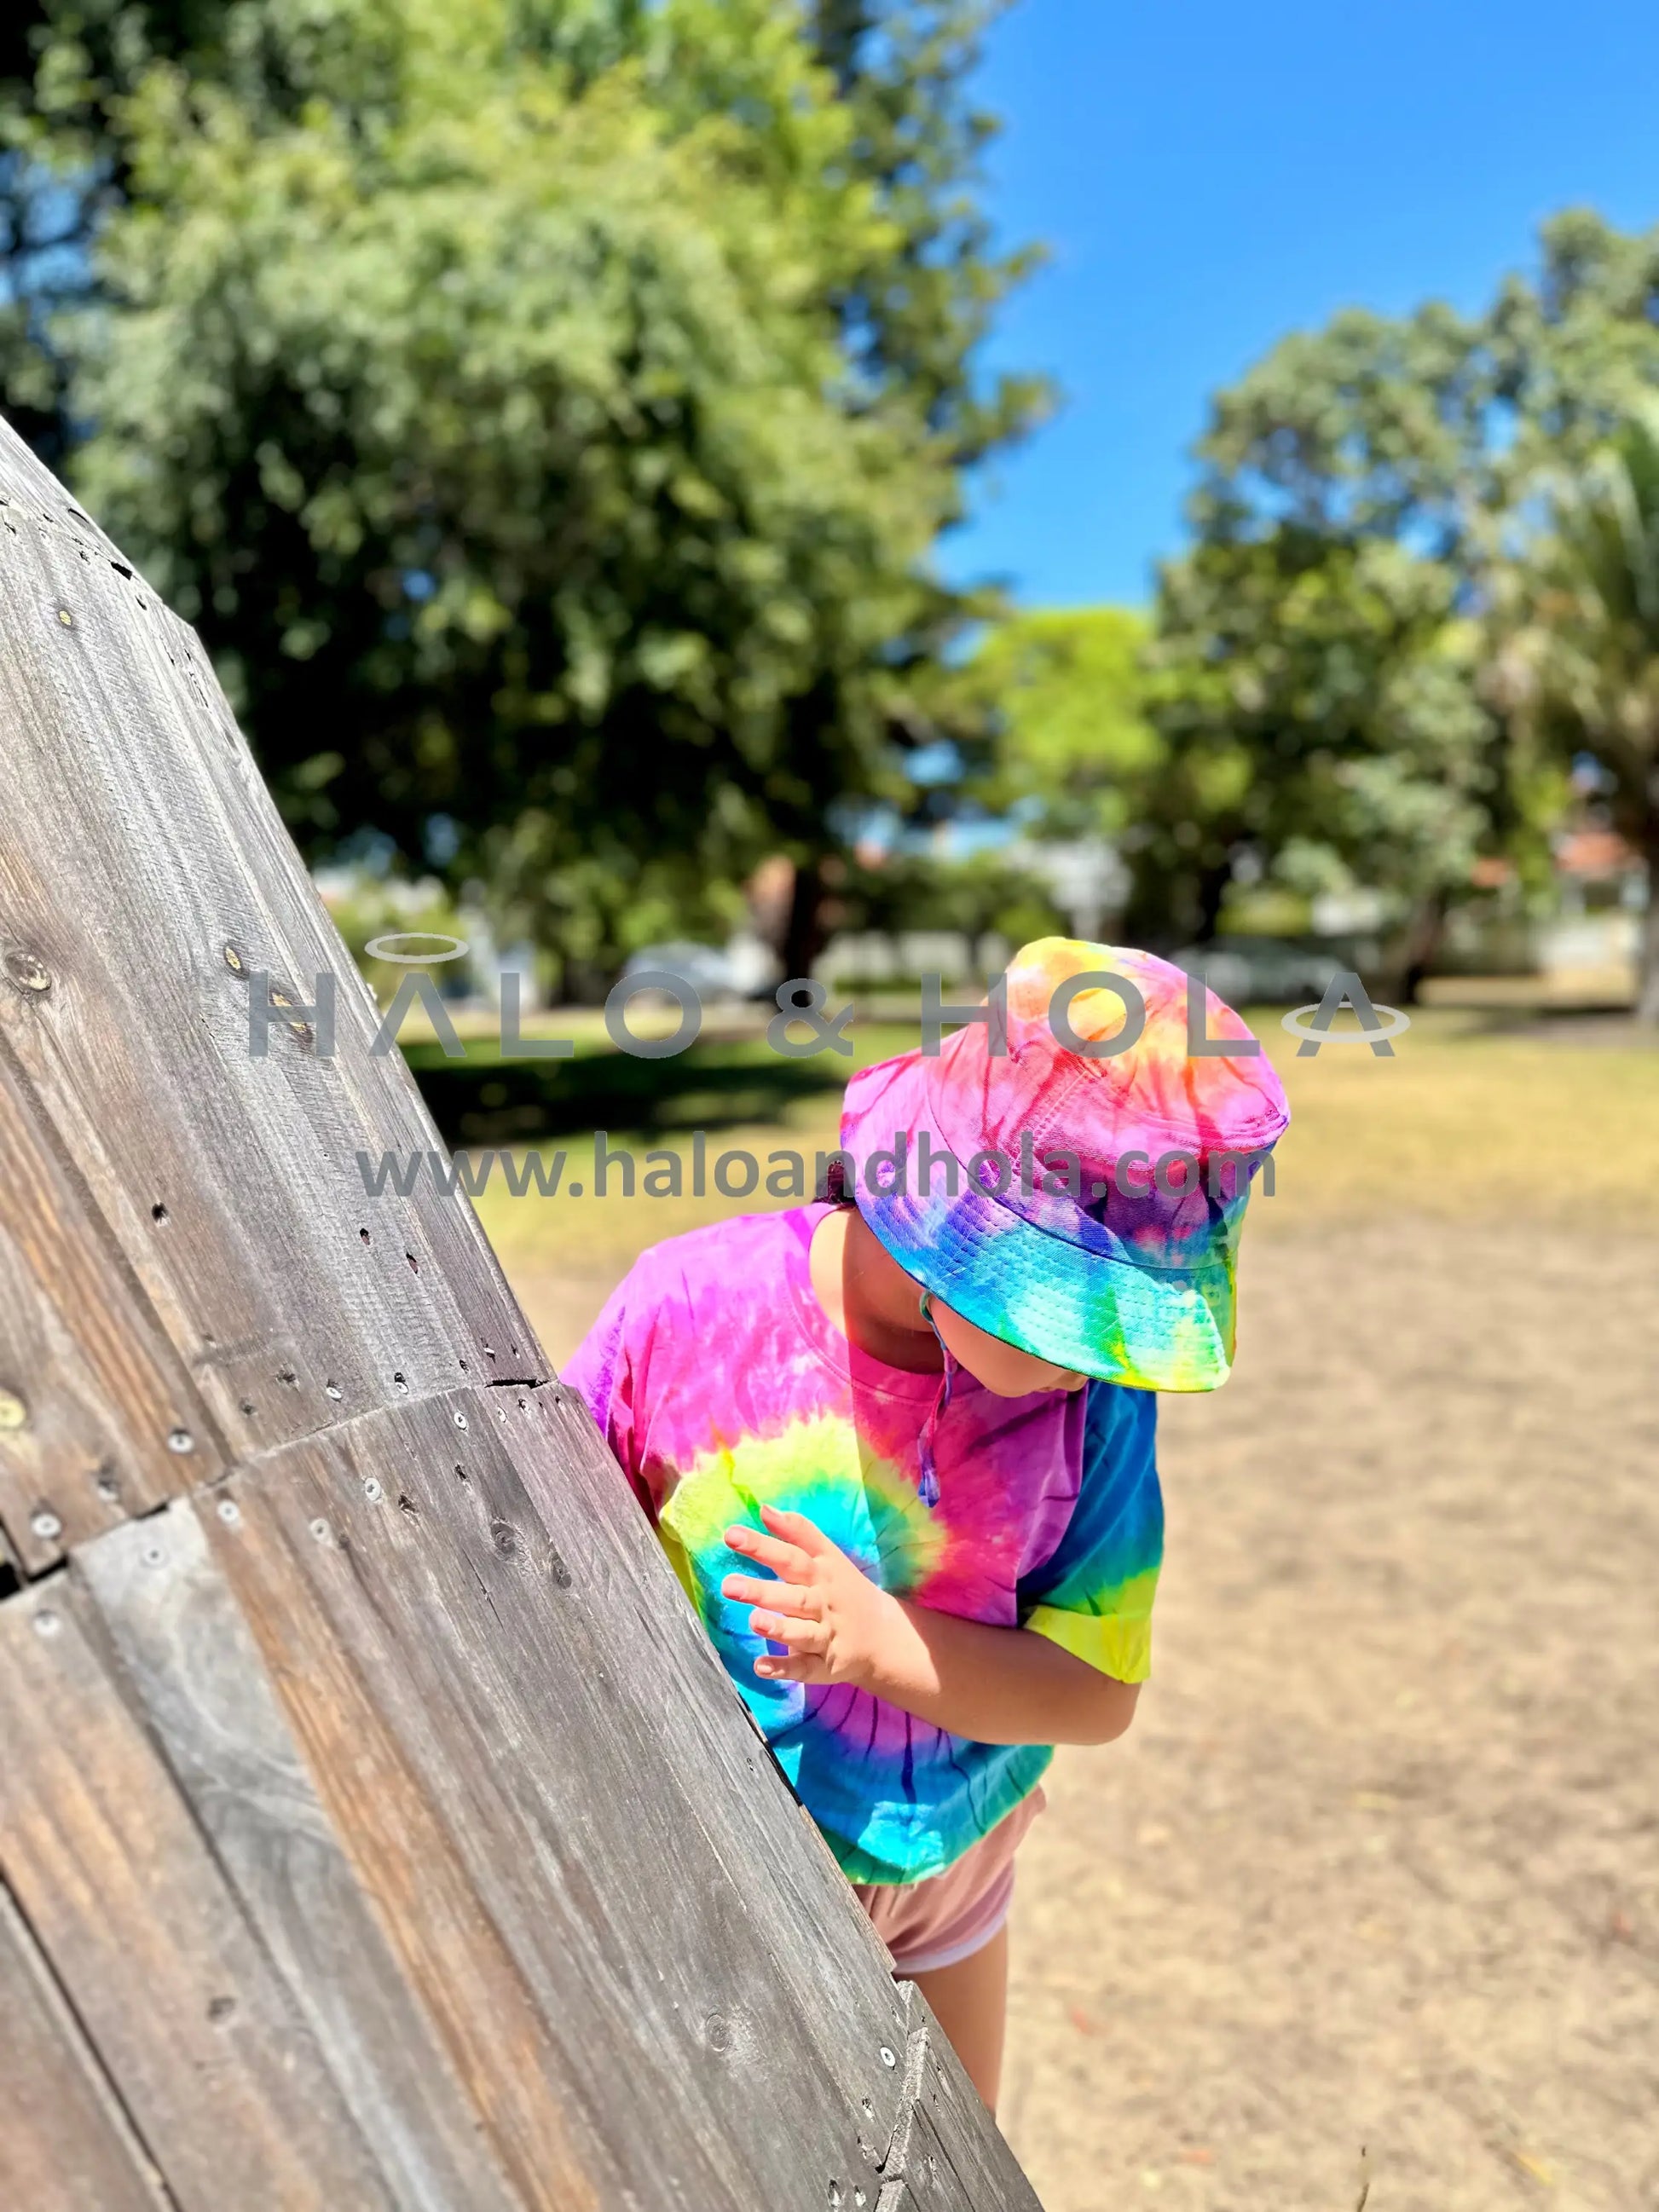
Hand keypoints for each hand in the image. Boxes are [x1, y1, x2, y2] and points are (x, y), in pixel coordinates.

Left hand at [720, 1504, 904, 1688]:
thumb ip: (798, 1532)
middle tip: (728, 1585)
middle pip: (794, 1597)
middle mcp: (824, 1604)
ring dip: (778, 1629)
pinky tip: (760, 1667)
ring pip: (801, 1633)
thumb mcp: (829, 1558)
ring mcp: (826, 1637)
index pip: (792, 1557)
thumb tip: (765, 1509)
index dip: (763, 1545)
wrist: (884, 1636)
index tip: (731, 1535)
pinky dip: (784, 1669)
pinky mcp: (824, 1667)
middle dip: (763, 1591)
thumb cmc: (843, 1590)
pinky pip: (803, 1669)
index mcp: (823, 1574)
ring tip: (753, 1621)